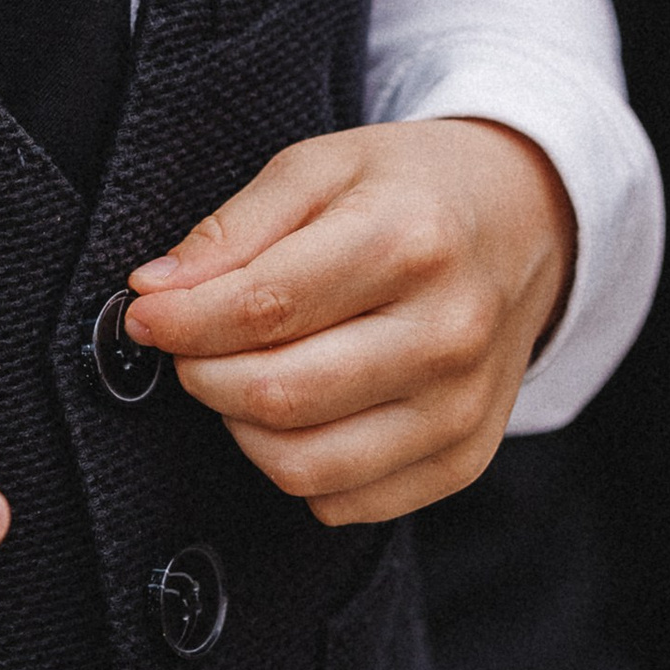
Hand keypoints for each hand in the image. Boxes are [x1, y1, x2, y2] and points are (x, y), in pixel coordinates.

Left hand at [118, 120, 575, 524]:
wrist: (525, 223)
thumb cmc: (409, 189)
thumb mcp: (319, 167)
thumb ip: (232, 229)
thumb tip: (155, 291)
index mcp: (409, 240)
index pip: (264, 307)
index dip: (182, 321)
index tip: (144, 315)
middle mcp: (446, 333)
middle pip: (280, 394)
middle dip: (203, 375)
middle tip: (188, 344)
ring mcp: (462, 407)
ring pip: (305, 466)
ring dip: (241, 429)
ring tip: (239, 375)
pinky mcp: (463, 459)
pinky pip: (344, 503)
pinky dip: (296, 468)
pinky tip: (298, 410)